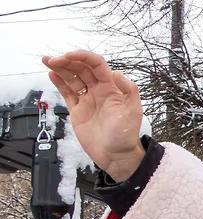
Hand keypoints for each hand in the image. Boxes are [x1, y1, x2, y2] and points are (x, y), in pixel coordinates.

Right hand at [42, 51, 144, 181]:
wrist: (116, 156)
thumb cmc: (126, 135)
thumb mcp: (133, 111)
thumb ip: (129, 90)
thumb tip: (116, 73)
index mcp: (111, 88)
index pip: (96, 66)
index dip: (83, 57)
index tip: (69, 55)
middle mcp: (99, 91)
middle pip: (81, 69)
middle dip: (68, 61)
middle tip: (54, 59)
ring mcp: (87, 100)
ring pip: (72, 79)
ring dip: (60, 68)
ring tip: (48, 61)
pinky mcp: (77, 111)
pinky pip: (67, 93)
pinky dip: (59, 83)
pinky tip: (52, 74)